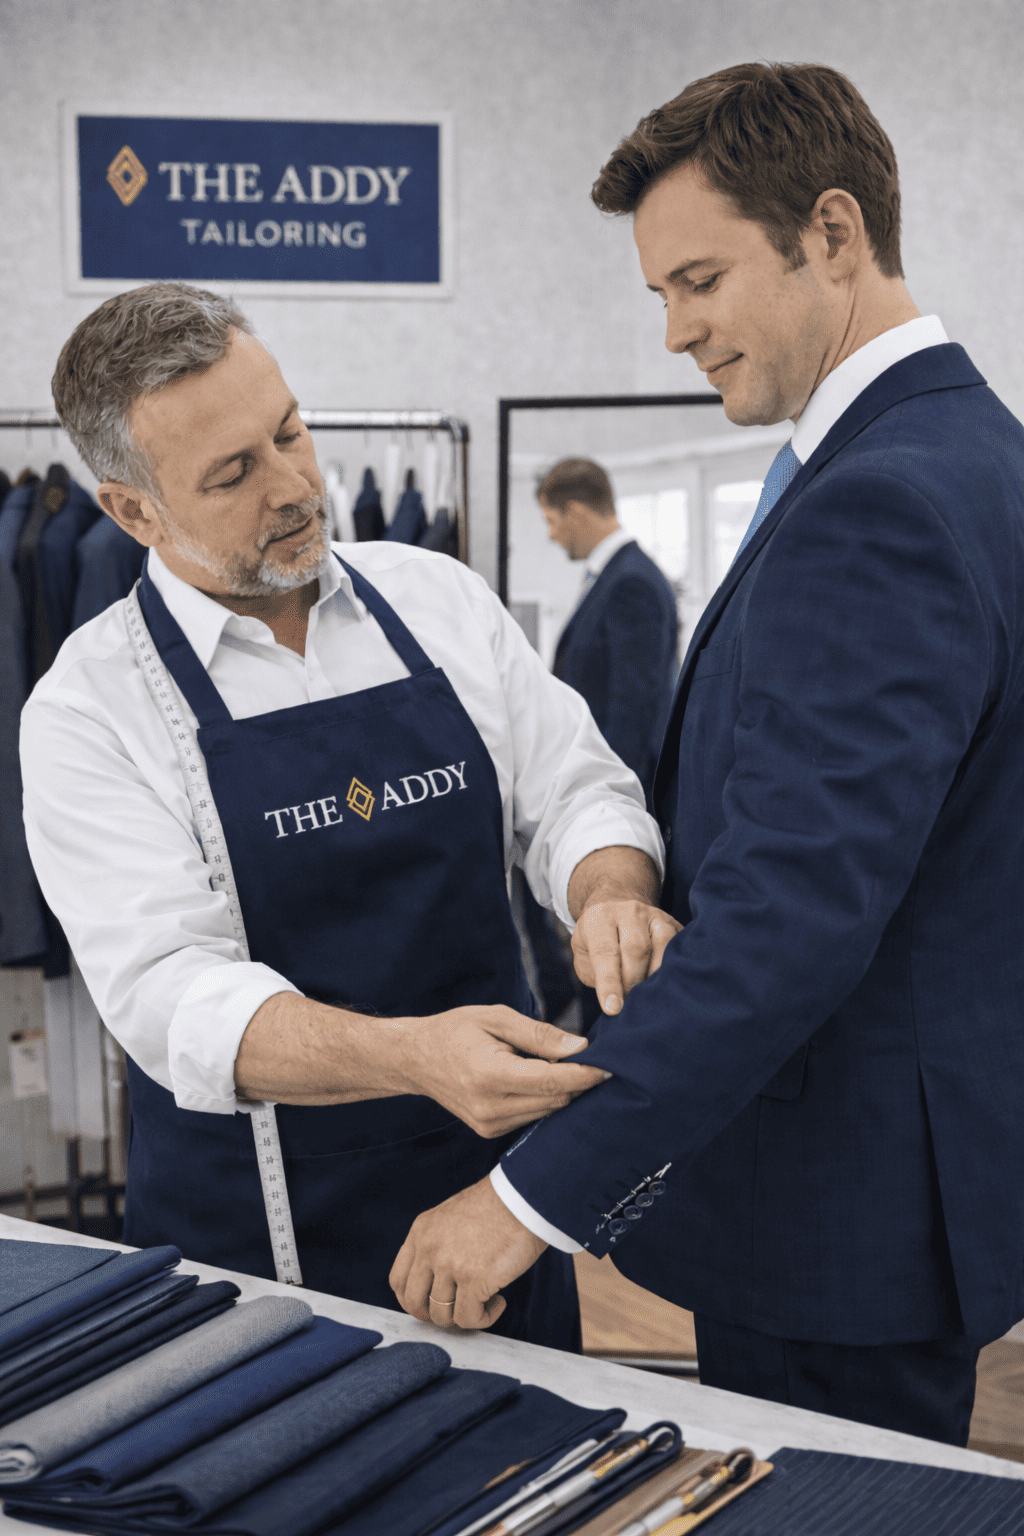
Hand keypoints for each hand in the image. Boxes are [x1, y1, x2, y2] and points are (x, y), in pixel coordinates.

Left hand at [390, 1176, 546, 1329]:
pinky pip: (469, 1319)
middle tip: (456, 1311)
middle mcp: (429, 1249)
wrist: (522, 1197)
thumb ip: (437, 1243)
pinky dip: (485, 1318)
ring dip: (464, 1317)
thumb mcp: (450, 1217)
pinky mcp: (474, 1280)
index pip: (398, 1280)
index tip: (430, 1304)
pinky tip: (498, 1302)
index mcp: (421, 1232)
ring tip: (485, 1302)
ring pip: (441, 1316)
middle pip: (414, 1303)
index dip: (412, 1300)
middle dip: (434, 1316)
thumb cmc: (497, 1206)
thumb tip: (439, 1280)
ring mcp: (449, 1265)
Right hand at [397, 1007, 610, 1137]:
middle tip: (597, 1060)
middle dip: (578, 1082)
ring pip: (546, 1112)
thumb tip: (581, 1049)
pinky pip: (532, 1117)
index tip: (612, 1066)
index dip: (586, 1075)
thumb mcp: (496, 1018)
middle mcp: (489, 1107)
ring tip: (569, 1068)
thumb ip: (539, 1035)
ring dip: (563, 1092)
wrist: (415, 1059)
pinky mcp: (489, 1132)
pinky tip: (545, 1081)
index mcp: (490, 1075)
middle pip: (554, 1100)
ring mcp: (488, 1125)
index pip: (551, 1082)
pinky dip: (544, 1100)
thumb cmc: (456, 1030)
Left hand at [571, 901, 682, 1014]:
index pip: (605, 952)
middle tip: (630, 1004)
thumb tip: (618, 1002)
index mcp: (600, 918)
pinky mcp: (674, 923)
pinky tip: (666, 984)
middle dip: (633, 982)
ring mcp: (654, 915)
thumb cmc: (597, 942)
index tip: (613, 1009)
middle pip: (637, 948)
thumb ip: (597, 976)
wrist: (617, 910)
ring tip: (648, 995)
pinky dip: (674, 969)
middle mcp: (628, 911)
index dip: (609, 983)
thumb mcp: (585, 957)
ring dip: (656, 976)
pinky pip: (679, 946)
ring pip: (663, 944)